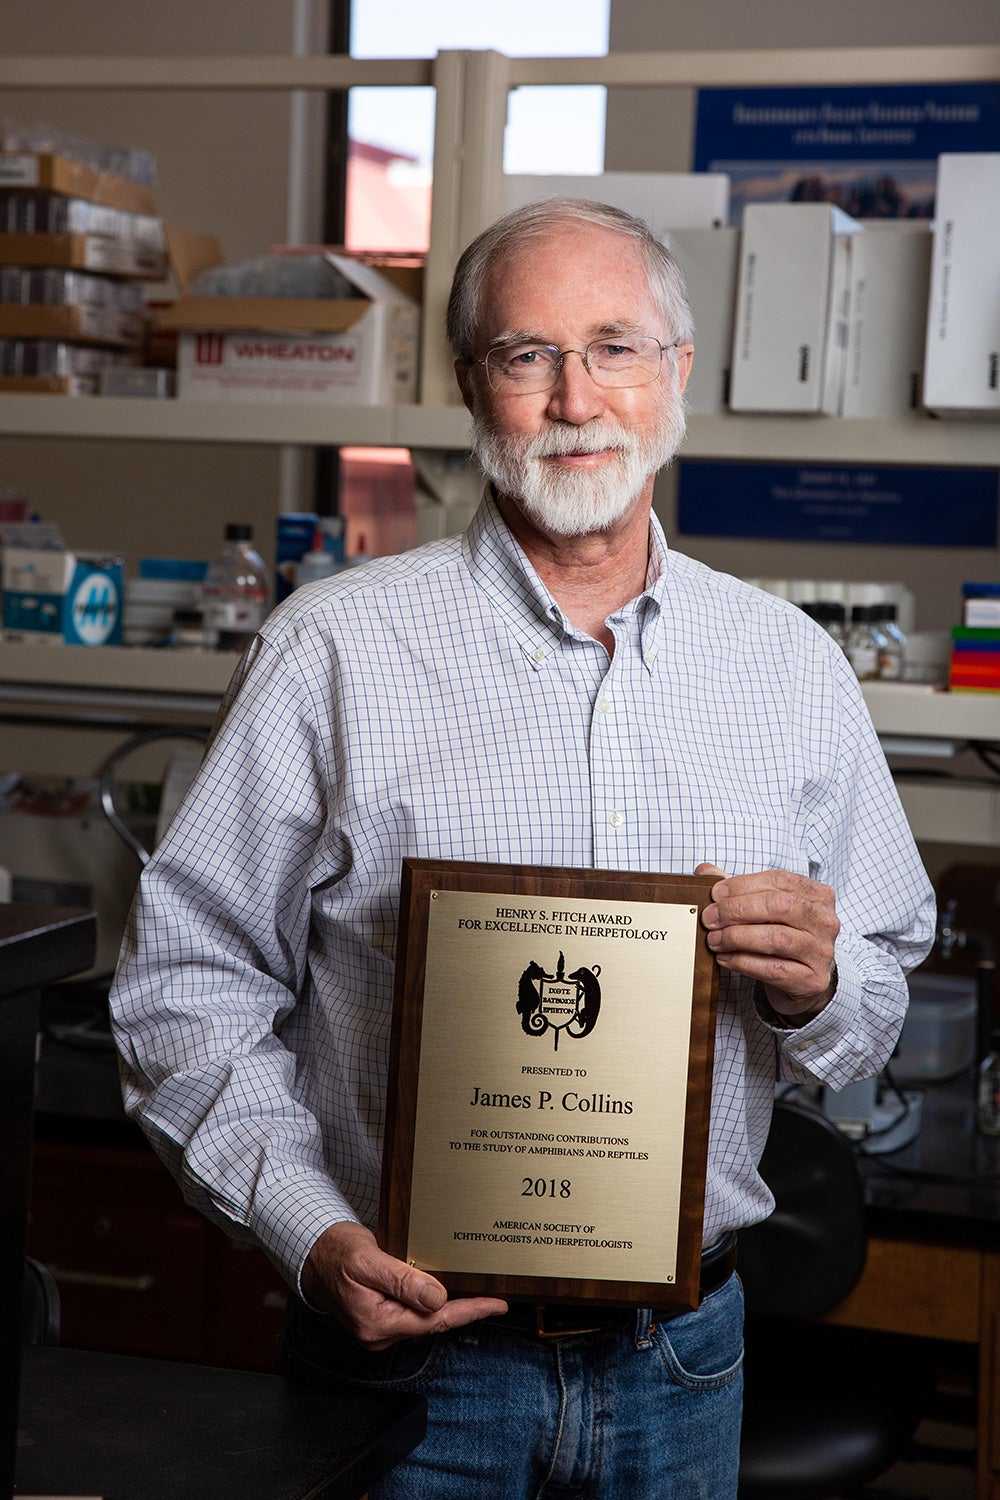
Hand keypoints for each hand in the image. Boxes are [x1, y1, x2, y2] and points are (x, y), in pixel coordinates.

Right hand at [302, 1222, 507, 1350]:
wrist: (312, 1255)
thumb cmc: (335, 1253)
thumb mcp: (368, 1260)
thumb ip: (402, 1280)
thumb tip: (437, 1298)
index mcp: (377, 1322)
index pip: (435, 1320)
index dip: (470, 1311)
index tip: (497, 1304)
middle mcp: (380, 1333)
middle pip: (433, 1322)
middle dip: (465, 1309)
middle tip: (495, 1296)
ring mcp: (380, 1328)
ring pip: (425, 1318)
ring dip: (450, 1305)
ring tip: (478, 1293)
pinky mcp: (381, 1318)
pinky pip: (414, 1312)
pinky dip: (433, 1302)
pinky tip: (447, 1292)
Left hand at [695, 863, 839, 1022]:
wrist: (805, 980)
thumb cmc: (784, 937)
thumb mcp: (766, 910)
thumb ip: (739, 889)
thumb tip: (704, 870)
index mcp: (818, 895)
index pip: (779, 880)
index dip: (742, 885)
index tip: (715, 894)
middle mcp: (825, 921)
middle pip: (778, 906)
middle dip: (737, 910)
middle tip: (710, 918)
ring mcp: (822, 952)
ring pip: (776, 938)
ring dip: (737, 937)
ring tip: (714, 940)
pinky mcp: (812, 980)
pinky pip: (773, 968)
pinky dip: (743, 962)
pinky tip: (725, 959)